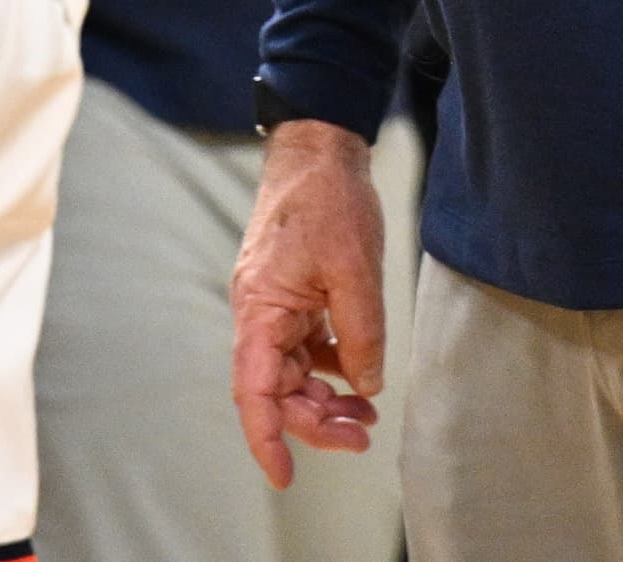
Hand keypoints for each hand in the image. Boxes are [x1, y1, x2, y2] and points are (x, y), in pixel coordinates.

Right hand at [228, 120, 384, 487]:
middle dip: (316, 422)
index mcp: (261, 309)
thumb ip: (361, 334)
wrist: (318, 147)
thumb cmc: (328, 200)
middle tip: (363, 437)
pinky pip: (305, 347)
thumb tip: (366, 385)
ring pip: (293, 372)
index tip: (285, 476)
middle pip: (278, 389)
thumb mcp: (355, 271)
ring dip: (326, 399)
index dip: (266, 439)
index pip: (254, 391)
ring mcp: (275, 304)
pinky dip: (331, 368)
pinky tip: (359, 377)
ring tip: (367, 415)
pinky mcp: (292, 294)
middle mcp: (259, 313)